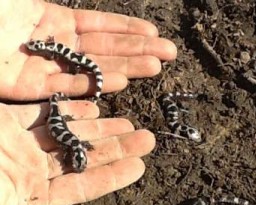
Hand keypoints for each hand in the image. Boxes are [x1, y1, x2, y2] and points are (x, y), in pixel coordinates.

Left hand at [0, 0, 176, 99]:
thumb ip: (46, 0)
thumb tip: (81, 0)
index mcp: (49, 17)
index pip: (98, 24)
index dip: (127, 28)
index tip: (154, 33)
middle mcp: (52, 42)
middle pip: (103, 47)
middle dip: (137, 48)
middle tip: (168, 54)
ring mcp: (43, 65)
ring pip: (92, 68)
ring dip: (125, 66)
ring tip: (156, 67)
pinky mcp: (28, 86)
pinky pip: (67, 86)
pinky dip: (93, 84)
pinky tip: (120, 82)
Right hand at [0, 101, 154, 204]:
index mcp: (30, 195)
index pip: (83, 186)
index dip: (112, 176)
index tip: (140, 165)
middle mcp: (32, 169)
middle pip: (86, 157)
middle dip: (117, 147)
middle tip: (147, 138)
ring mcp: (23, 144)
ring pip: (72, 134)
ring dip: (101, 127)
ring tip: (129, 121)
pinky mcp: (10, 122)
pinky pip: (47, 114)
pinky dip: (70, 109)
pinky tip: (94, 105)